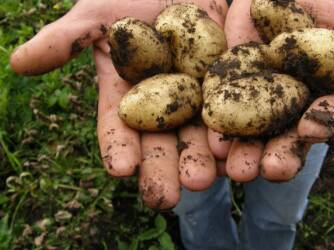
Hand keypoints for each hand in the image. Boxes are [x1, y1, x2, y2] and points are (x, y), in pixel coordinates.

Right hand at [10, 0, 227, 208]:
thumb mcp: (98, 15)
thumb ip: (65, 40)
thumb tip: (18, 63)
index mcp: (129, 96)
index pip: (119, 127)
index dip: (118, 147)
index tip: (120, 169)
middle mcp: (162, 105)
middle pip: (162, 142)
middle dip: (164, 169)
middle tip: (167, 198)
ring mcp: (197, 99)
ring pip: (200, 135)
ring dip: (203, 160)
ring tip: (206, 181)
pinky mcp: (229, 88)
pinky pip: (234, 113)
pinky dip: (236, 133)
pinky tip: (236, 154)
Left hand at [208, 0, 333, 181]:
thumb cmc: (330, 0)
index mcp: (326, 95)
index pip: (328, 116)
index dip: (322, 123)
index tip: (310, 129)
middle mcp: (291, 104)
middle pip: (287, 137)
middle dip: (281, 156)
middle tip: (271, 170)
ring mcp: (258, 97)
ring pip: (253, 133)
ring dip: (245, 152)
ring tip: (238, 169)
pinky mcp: (228, 84)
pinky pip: (221, 107)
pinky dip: (217, 126)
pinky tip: (213, 142)